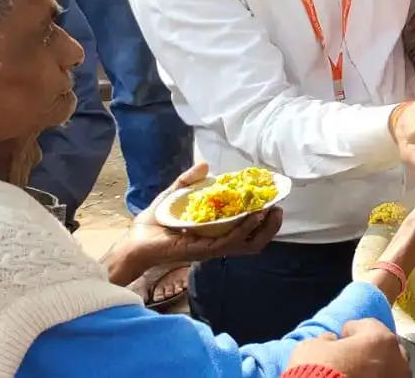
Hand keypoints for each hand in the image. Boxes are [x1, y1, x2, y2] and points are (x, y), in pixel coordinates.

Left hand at [103, 162, 281, 285]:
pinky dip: (245, 229)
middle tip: (278, 209)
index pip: (248, 227)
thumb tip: (205, 164)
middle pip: (255, 240)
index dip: (264, 216)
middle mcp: (219, 240)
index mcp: (217, 229)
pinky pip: (231, 241)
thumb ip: (189, 180)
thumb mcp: (175, 194)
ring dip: (263, 228)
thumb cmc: (155, 222)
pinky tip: (252, 216)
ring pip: (249, 242)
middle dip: (271, 226)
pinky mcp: (205, 250)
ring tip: (270, 211)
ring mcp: (213, 247)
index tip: (273, 198)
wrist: (136, 239)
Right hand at [286, 319, 409, 377]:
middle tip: (352, 357)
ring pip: (391, 368)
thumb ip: (327, 340)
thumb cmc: (319, 372)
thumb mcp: (311, 348)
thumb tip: (331, 340)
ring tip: (358, 373)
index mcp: (379, 338)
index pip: (368, 325)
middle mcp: (397, 357)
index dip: (352, 330)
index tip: (341, 337)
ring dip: (377, 368)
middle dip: (370, 350)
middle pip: (385, 346)